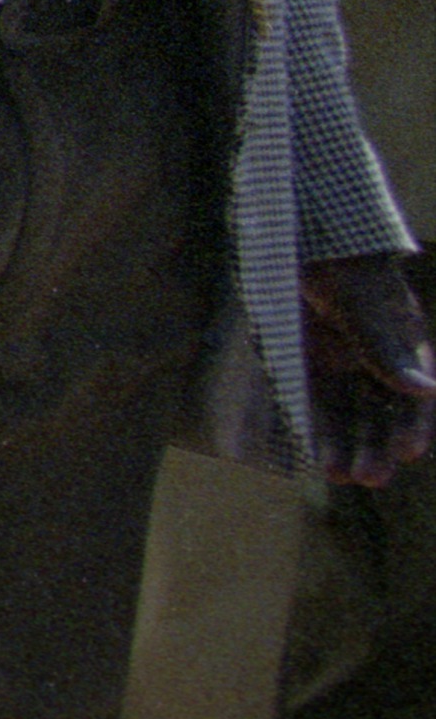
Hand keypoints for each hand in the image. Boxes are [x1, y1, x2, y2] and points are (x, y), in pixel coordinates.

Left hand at [301, 257, 435, 486]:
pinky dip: (305, 426)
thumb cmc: (342, 266)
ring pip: (343, 415)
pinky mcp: (300, 363)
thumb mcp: (364, 303)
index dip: (414, 425)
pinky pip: (304, 402)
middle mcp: (371, 361)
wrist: (295, 239)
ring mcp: (335, 364)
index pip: (415, 396)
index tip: (409, 451)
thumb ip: (387, 347)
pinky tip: (302, 453)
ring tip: (336, 476)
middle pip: (379, 414)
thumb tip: (425, 393)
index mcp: (402, 346)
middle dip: (376, 448)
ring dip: (342, 446)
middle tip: (370, 479)